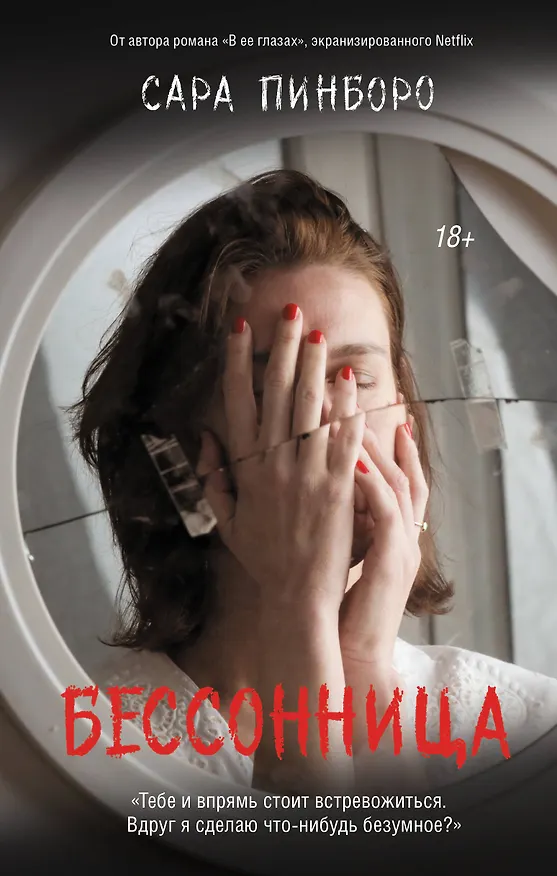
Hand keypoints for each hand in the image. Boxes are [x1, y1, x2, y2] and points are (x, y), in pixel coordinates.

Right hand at [197, 304, 365, 611]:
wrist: (298, 595)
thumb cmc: (264, 559)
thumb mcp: (227, 522)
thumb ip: (214, 478)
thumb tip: (205, 438)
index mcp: (247, 469)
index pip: (239, 404)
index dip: (240, 364)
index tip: (242, 331)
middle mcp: (274, 464)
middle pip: (277, 395)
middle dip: (283, 350)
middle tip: (290, 313)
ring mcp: (307, 473)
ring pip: (308, 408)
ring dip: (313, 367)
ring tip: (317, 333)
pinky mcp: (339, 486)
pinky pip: (342, 439)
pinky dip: (344, 407)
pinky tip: (347, 379)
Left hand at [340, 419, 428, 669]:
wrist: (353, 652)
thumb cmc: (342, 604)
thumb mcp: (345, 555)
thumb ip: (341, 519)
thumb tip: (318, 486)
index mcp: (393, 532)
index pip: (399, 477)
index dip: (389, 445)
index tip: (375, 412)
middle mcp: (404, 533)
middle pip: (403, 470)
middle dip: (382, 432)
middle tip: (364, 397)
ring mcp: (402, 545)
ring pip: (399, 484)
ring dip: (376, 448)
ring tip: (352, 416)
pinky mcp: (392, 559)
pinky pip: (388, 512)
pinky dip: (373, 484)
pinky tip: (352, 460)